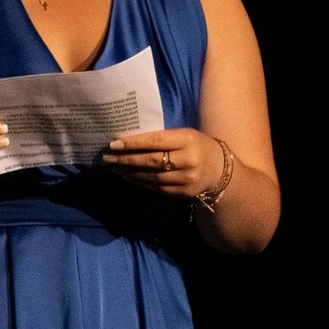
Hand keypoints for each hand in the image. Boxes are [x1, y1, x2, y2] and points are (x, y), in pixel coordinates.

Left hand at [102, 127, 225, 197]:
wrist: (220, 170)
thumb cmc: (197, 146)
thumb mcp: (184, 136)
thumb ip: (162, 138)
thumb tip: (129, 141)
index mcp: (187, 140)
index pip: (155, 141)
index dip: (133, 143)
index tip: (114, 143)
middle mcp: (188, 161)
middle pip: (151, 161)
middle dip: (126, 159)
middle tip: (107, 157)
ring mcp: (186, 179)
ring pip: (151, 177)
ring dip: (129, 172)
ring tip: (114, 167)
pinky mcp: (183, 193)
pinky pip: (156, 188)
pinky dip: (140, 182)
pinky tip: (128, 177)